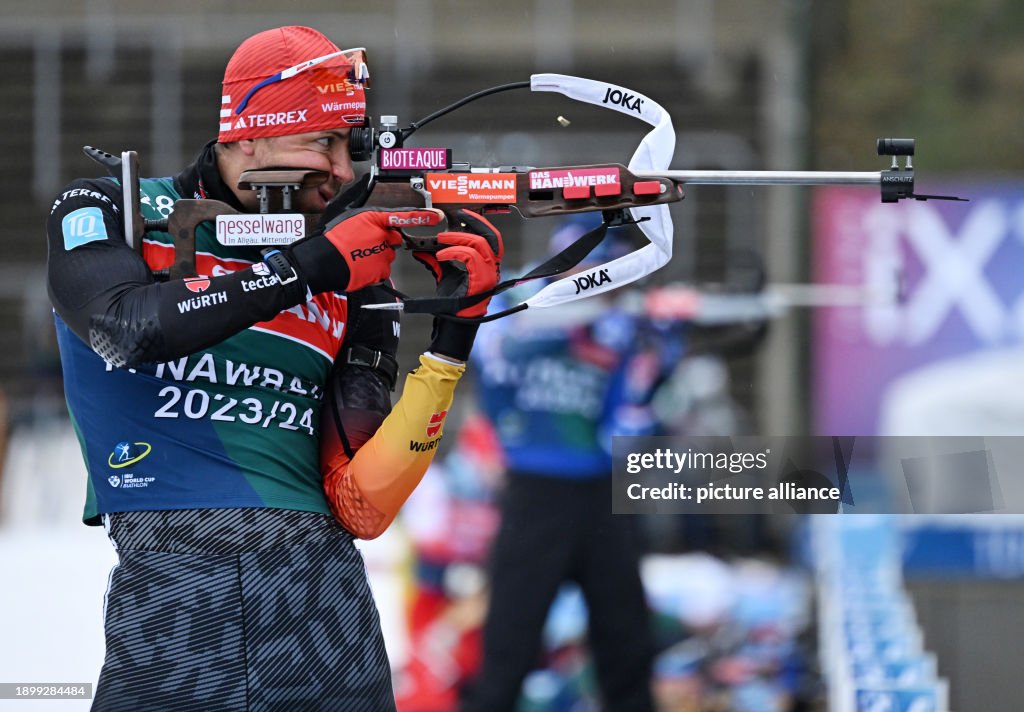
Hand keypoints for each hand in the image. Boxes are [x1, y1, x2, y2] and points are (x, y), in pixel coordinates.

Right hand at [290, 206, 443, 293]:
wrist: (320, 261)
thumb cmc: (332, 239)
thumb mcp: (348, 217)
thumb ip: (369, 218)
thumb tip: (379, 218)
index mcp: (373, 218)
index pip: (403, 216)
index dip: (422, 217)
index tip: (437, 217)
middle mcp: (381, 236)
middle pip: (394, 239)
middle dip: (383, 242)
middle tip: (363, 244)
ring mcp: (382, 255)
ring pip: (388, 256)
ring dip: (377, 257)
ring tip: (357, 256)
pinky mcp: (379, 272)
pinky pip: (382, 271)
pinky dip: (373, 271)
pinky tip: (359, 266)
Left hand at [412, 209, 502, 317]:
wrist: (454, 322)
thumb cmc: (453, 302)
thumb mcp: (444, 275)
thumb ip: (437, 262)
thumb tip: (421, 251)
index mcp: (486, 264)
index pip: (490, 237)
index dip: (478, 223)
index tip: (461, 214)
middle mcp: (491, 267)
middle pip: (491, 236)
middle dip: (475, 222)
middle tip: (458, 215)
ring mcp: (488, 274)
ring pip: (479, 243)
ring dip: (458, 237)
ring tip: (441, 238)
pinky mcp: (481, 280)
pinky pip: (469, 257)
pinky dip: (453, 252)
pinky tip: (440, 254)